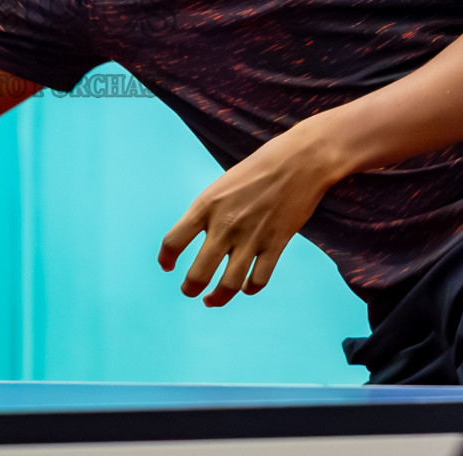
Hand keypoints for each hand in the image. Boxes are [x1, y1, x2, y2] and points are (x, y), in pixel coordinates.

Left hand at [158, 126, 340, 306]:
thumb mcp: (220, 187)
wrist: (297, 162)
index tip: (167, 267)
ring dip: (217, 297)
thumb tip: (195, 239)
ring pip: (228, 284)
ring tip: (211, 299)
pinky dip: (249, 288)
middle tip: (189, 291)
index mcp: (206, 205)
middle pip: (198, 273)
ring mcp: (251, 237)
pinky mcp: (276, 244)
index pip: (173, 241)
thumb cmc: (256, 171)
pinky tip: (245, 287)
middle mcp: (225, 224)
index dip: (165, 259)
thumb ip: (206, 213)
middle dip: (190, 288)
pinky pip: (258, 280)